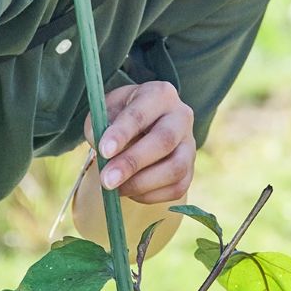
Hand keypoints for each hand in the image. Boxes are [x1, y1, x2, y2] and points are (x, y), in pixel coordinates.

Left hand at [89, 82, 195, 203]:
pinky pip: (176, 188)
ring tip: (115, 189)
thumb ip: (99, 127)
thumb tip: (105, 156)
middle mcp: (182, 116)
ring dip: (141, 184)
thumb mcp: (106, 111)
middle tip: (107, 180)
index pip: (141, 114)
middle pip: (163, 141)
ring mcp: (190, 144)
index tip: (103, 151)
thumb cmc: (121, 115)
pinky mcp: (191, 169)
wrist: (144, 126)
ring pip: (175, 168)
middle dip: (132, 163)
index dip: (122, 133)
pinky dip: (149, 195)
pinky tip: (130, 191)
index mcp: (160, 95)